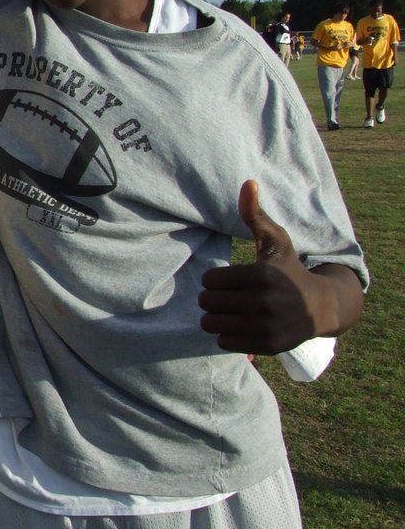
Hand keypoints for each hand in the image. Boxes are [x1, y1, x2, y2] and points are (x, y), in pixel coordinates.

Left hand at [199, 180, 339, 354]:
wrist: (320, 307)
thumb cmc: (289, 269)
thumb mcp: (276, 240)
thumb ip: (255, 215)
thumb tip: (247, 182)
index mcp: (260, 276)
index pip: (209, 280)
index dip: (216, 279)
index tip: (229, 279)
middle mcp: (263, 303)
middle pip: (206, 302)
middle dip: (213, 298)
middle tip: (228, 296)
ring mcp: (264, 327)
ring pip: (211, 324)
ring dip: (217, 317)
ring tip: (232, 311)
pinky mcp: (265, 346)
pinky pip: (223, 342)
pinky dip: (227, 335)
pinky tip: (242, 325)